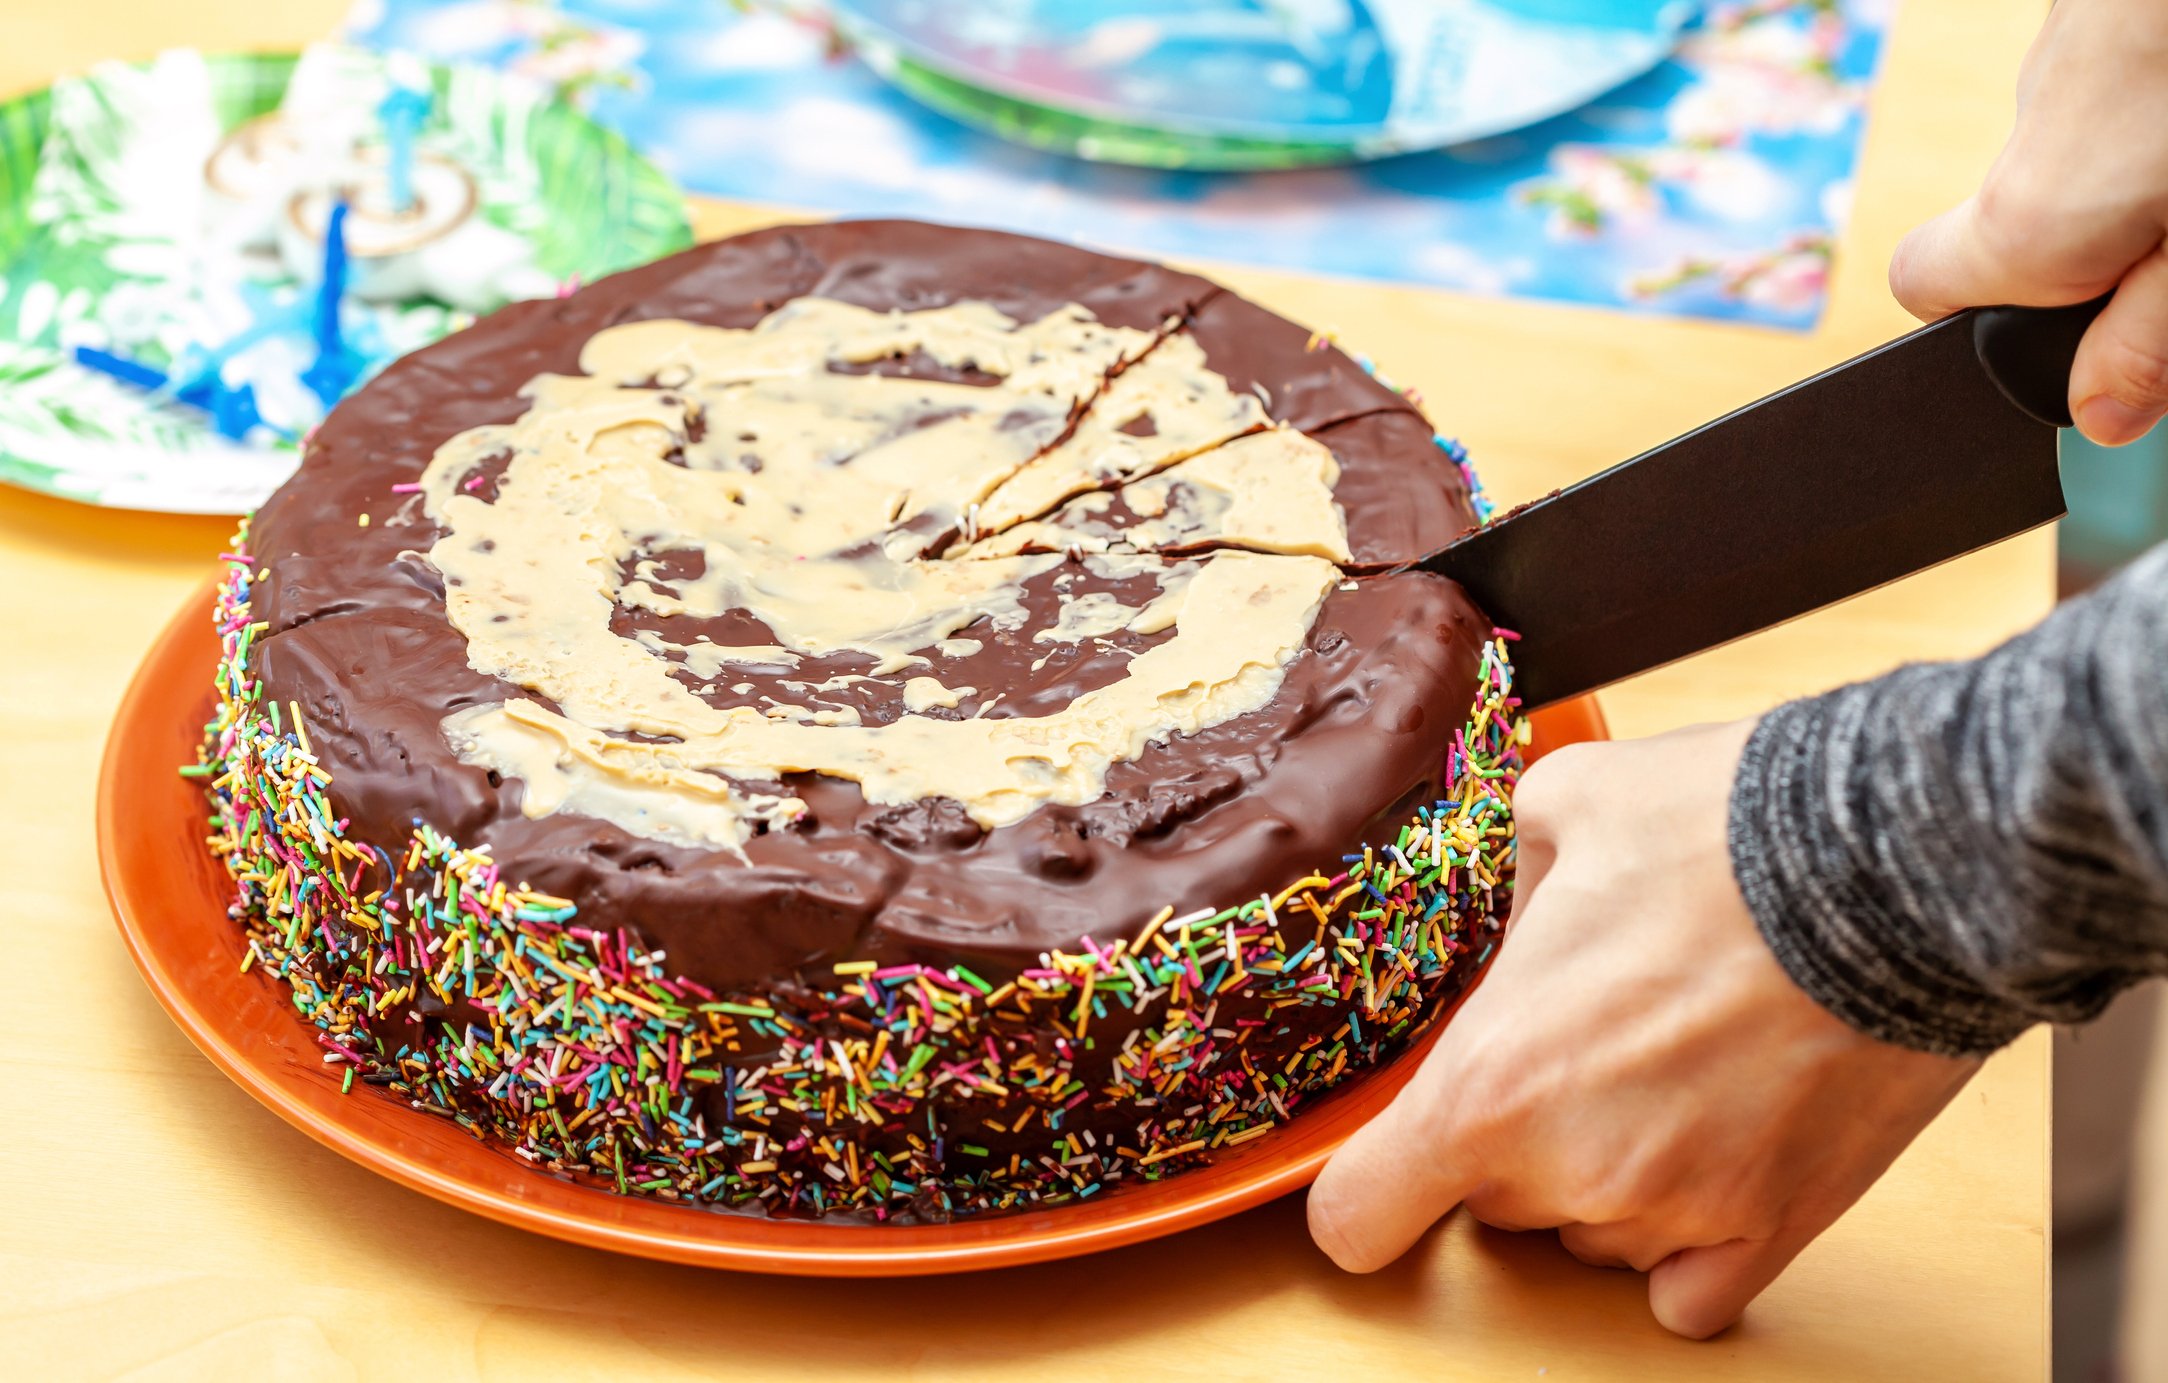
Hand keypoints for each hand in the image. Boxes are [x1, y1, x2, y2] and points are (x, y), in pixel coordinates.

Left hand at [1307, 721, 1979, 1337]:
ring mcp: (1678, 1211)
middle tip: (1570, 1042)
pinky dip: (1683, 1245)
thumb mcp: (1561, 807)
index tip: (1383, 1166)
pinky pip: (1689, 1294)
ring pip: (1591, 1235)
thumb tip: (1509, 905)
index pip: (1359, 1219)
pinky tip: (1700, 1160)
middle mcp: (1572, 1169)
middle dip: (1509, 1137)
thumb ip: (1504, 884)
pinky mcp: (1777, 1228)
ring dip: (1602, 1176)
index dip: (1361, 1194)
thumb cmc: (1728, 827)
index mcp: (1492, 1081)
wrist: (1900, 857)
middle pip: (1490, 1206)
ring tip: (1663, 1065)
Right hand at [1889, 0, 2167, 445]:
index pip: (1927, 285)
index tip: (2079, 329)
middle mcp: (2029, 126)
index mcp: (2031, 216)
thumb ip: (2153, 338)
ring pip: (2102, 129)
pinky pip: (2138, 63)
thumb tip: (2099, 413)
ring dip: (2160, 153)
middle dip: (2117, 233)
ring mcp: (2071, 42)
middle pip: (2033, 205)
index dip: (1987, 316)